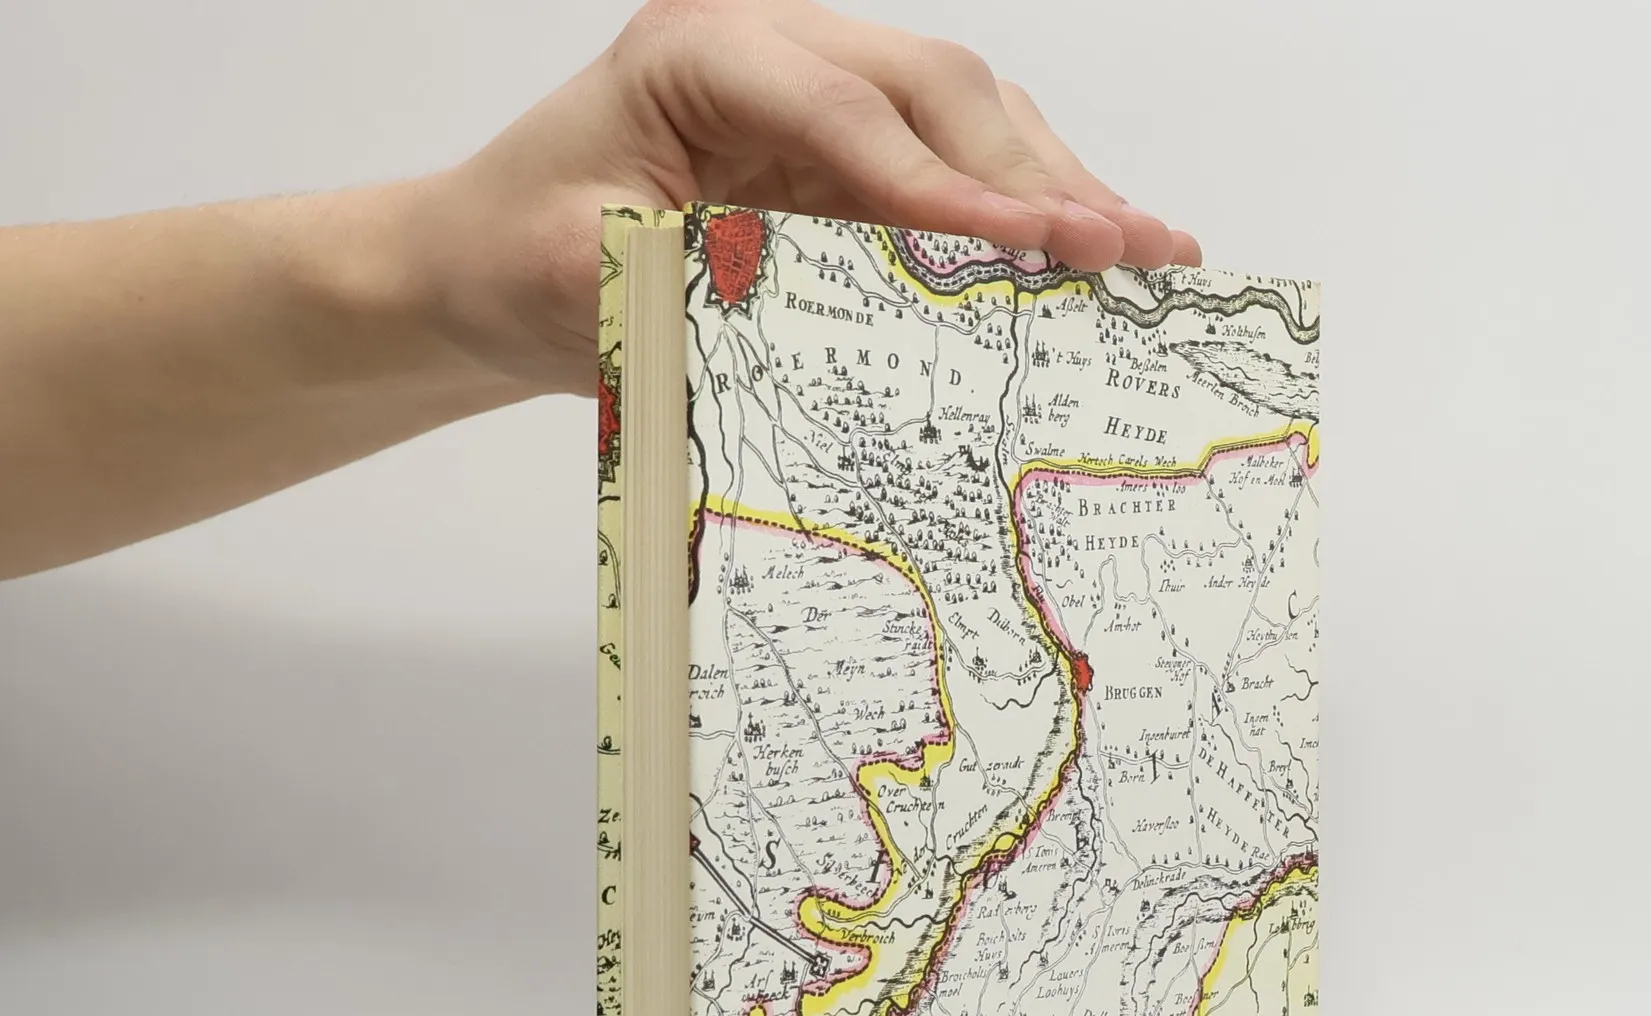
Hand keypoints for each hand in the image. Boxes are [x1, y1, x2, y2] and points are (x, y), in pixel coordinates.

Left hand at [412, 0, 1202, 393]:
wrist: (484, 265)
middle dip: (1036, 178)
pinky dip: (1023, 211)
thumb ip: (699, 279)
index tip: (1037, 253)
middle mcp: (774, 51)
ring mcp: (816, 97)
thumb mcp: (580, 278)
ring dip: (1054, 186)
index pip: (854, 114)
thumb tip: (840, 310)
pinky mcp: (841, 157)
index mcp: (701, 52)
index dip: (950, 190)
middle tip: (1125, 248)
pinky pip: (952, 167)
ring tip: (1148, 249)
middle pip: (936, 91)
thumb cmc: (518, 261)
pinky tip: (1091, 246)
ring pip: (965, 117)